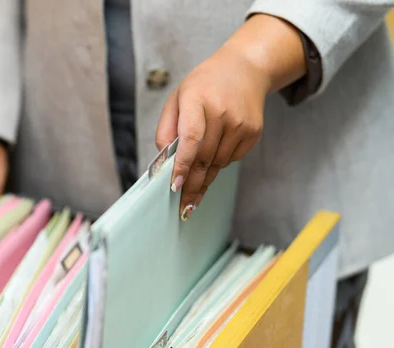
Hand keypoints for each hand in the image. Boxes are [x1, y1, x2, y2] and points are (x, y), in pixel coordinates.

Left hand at [155, 15, 305, 219]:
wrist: (245, 69)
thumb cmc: (204, 85)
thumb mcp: (177, 98)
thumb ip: (166, 128)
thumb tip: (164, 160)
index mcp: (198, 100)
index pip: (191, 138)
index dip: (183, 165)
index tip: (176, 186)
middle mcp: (222, 112)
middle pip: (204, 158)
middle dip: (192, 186)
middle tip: (183, 208)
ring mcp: (241, 123)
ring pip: (218, 163)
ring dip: (204, 177)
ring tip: (193, 190)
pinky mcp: (253, 132)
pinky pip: (231, 159)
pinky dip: (219, 162)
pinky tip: (214, 153)